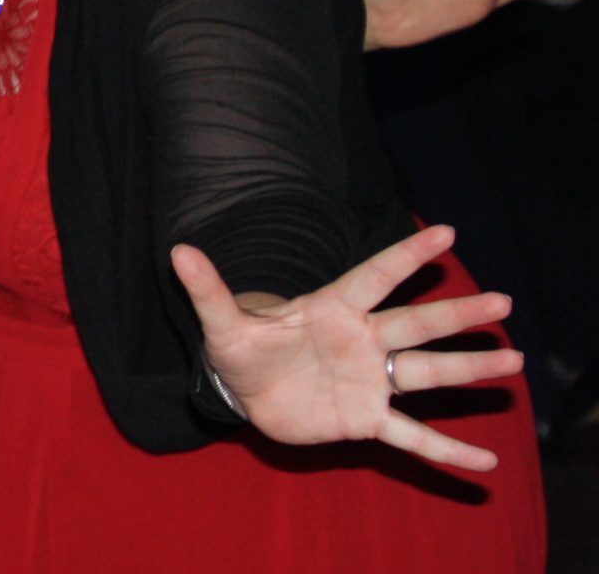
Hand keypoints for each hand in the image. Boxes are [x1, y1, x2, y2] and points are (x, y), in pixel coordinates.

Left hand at [171, 224, 519, 473]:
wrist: (243, 393)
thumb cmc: (240, 350)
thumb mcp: (221, 323)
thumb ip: (208, 289)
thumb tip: (178, 249)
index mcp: (331, 309)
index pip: (373, 277)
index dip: (405, 255)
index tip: (445, 231)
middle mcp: (361, 341)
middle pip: (415, 325)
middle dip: (456, 315)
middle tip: (502, 301)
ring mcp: (369, 381)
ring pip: (425, 374)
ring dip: (467, 371)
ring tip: (513, 363)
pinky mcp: (367, 420)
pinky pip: (413, 436)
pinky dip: (446, 450)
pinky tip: (486, 461)